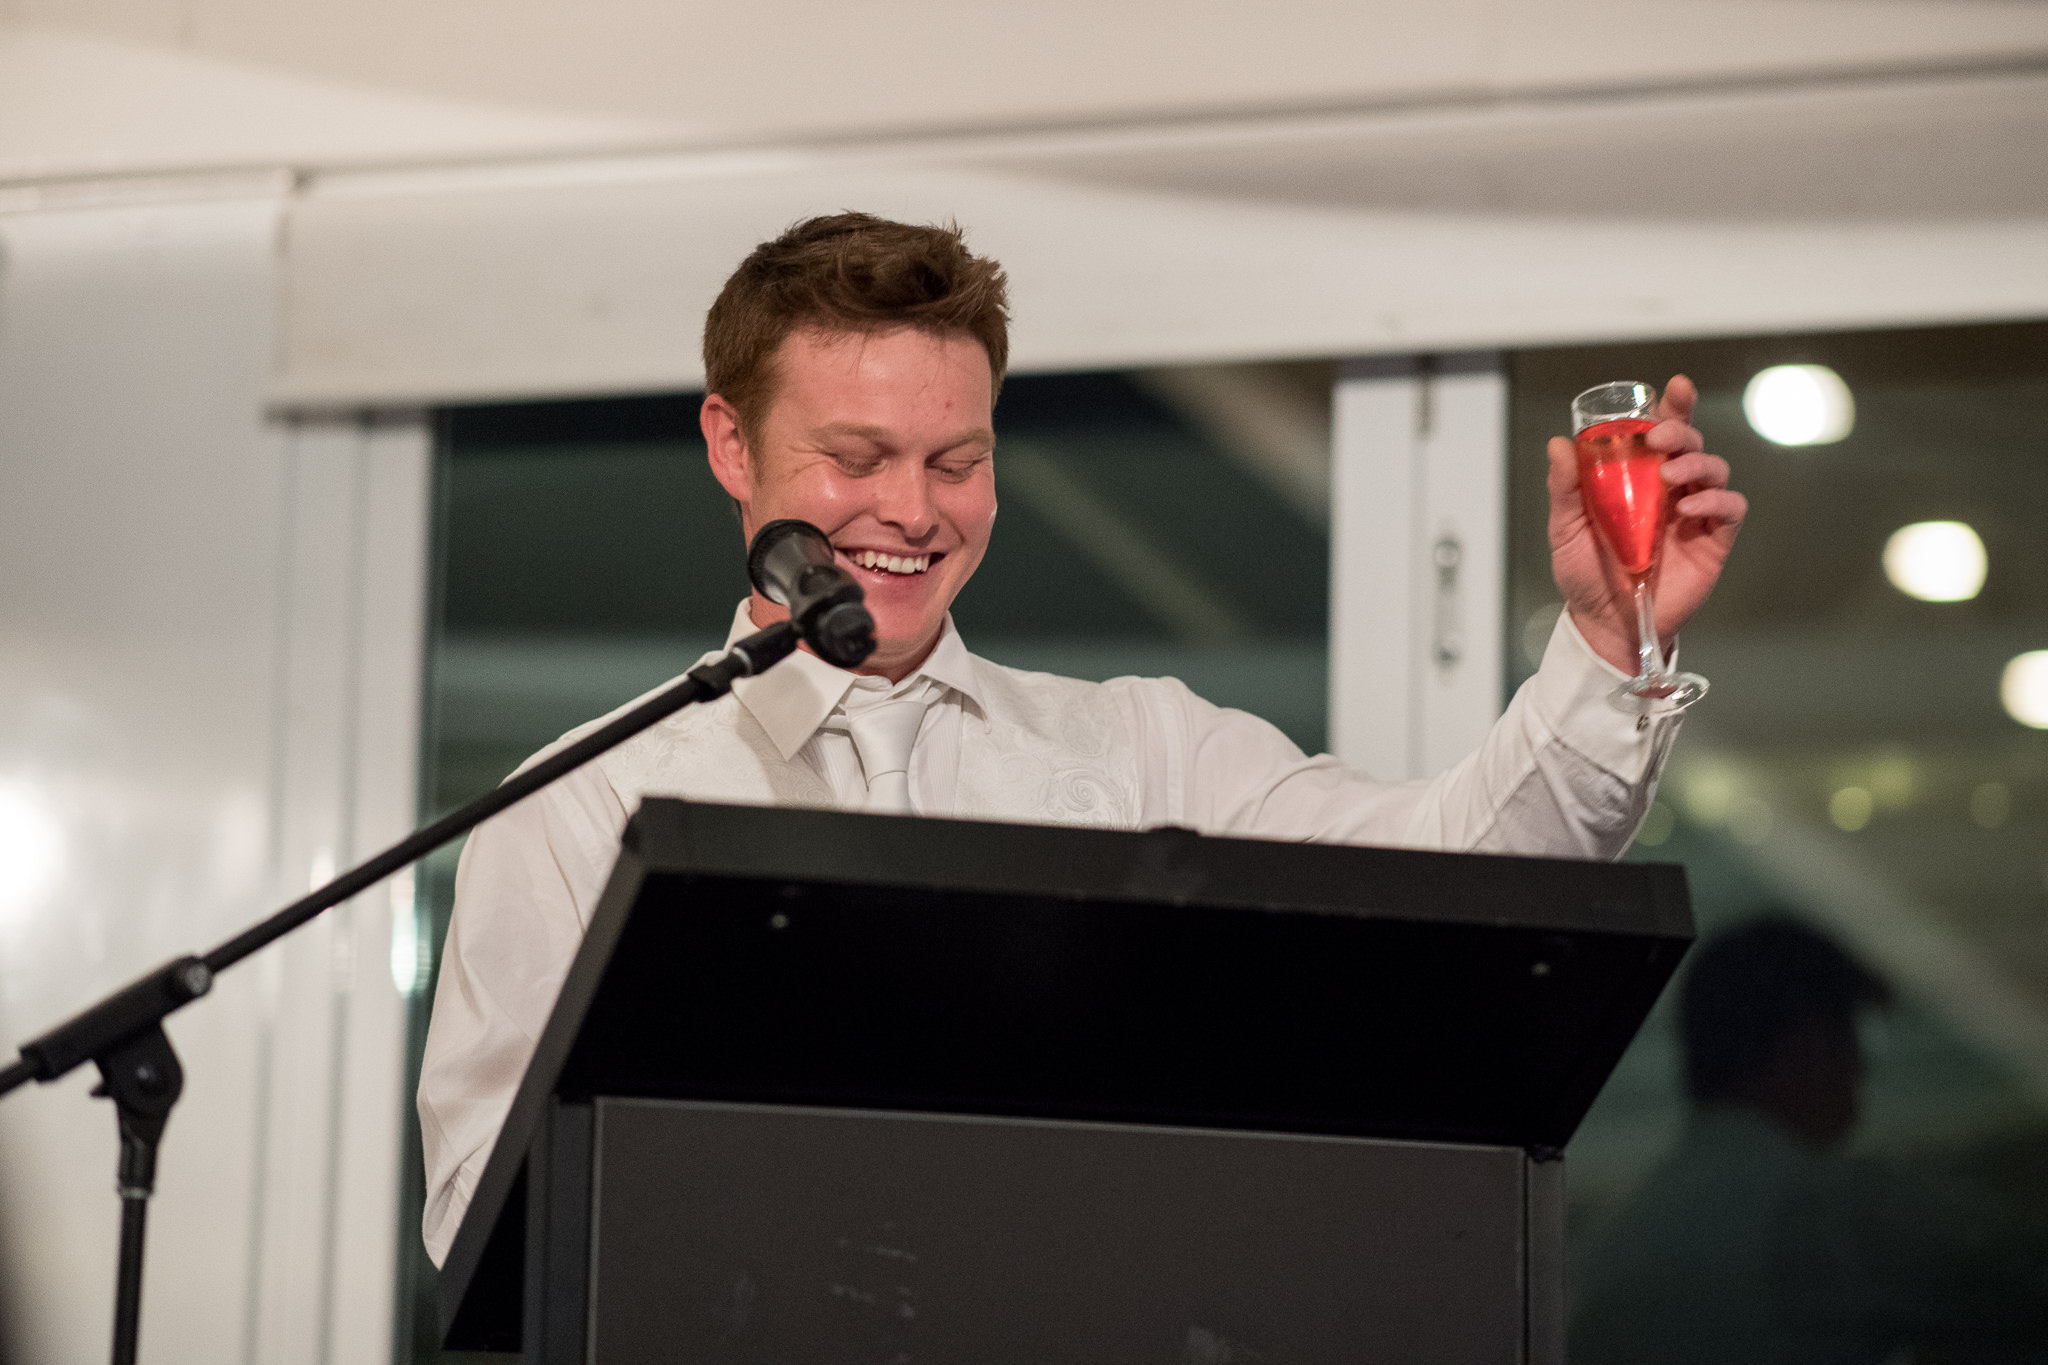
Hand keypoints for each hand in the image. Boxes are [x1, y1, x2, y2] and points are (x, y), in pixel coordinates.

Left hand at [1548, 375, 1746, 673]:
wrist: (1604, 622)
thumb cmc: (1586, 574)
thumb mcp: (1565, 528)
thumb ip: (1565, 488)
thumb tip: (1559, 444)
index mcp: (1639, 478)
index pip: (1662, 433)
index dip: (1674, 406)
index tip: (1674, 387)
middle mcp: (1670, 490)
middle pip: (1691, 443)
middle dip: (1682, 430)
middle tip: (1660, 439)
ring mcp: (1694, 514)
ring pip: (1715, 469)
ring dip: (1698, 463)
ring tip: (1671, 476)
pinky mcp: (1713, 541)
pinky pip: (1729, 509)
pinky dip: (1717, 502)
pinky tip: (1690, 510)